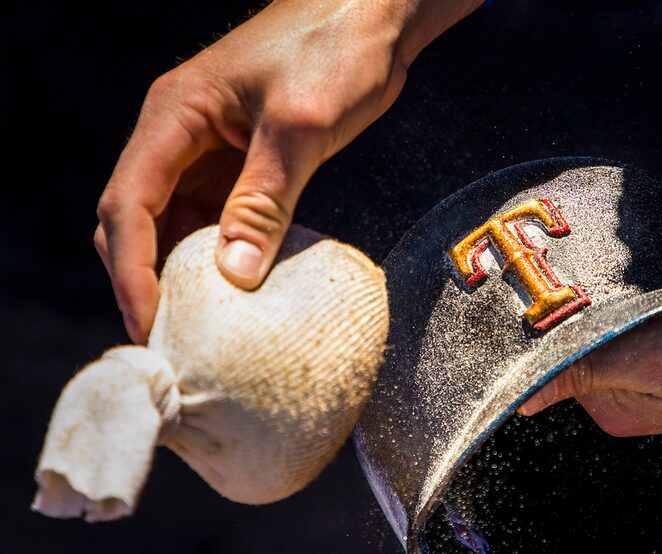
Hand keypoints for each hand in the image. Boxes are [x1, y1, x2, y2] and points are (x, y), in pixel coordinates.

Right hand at [95, 0, 482, 342]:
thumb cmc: (335, 49)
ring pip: (174, 223)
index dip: (131, 270)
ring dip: (182, 272)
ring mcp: (209, 149)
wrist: (373, 16)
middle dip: (145, 278)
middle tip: (168, 337)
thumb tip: (233, 275)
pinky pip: (216, 217)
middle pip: (136, 219)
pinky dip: (219, 254)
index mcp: (173, 116)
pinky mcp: (243, 161)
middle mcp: (179, 135)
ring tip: (199, 325)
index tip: (150, 323)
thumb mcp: (298, 127)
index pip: (127, 203)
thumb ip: (264, 201)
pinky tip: (236, 288)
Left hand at [519, 288, 661, 435]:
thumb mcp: (658, 361)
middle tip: (596, 276)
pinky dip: (645, 300)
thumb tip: (521, 402)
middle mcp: (628, 392)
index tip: (546, 290)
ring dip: (616, 301)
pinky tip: (661, 287)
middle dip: (583, 309)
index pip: (555, 363)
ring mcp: (655, 372)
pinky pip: (644, 320)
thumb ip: (588, 373)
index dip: (548, 326)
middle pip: (580, 342)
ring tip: (638, 281)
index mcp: (613, 406)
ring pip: (611, 327)